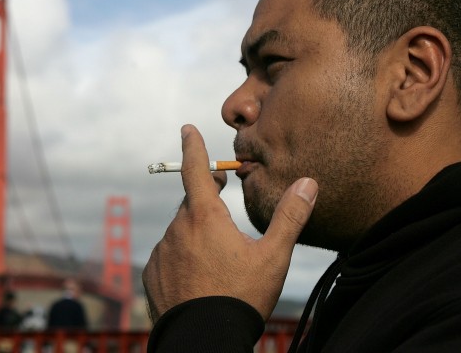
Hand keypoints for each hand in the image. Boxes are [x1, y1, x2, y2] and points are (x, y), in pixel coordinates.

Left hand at [142, 124, 317, 322]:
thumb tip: (308, 183)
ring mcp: (162, 253)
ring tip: (217, 253)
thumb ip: (290, 217)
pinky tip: (198, 274)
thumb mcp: (272, 257)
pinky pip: (168, 255)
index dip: (192, 146)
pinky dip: (182, 256)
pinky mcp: (152, 275)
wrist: (204, 342)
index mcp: (204, 218)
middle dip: (206, 194)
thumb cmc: (241, 298)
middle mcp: (177, 229)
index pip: (195, 170)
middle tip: (221, 190)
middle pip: (192, 202)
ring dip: (195, 232)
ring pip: (180, 231)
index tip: (187, 128)